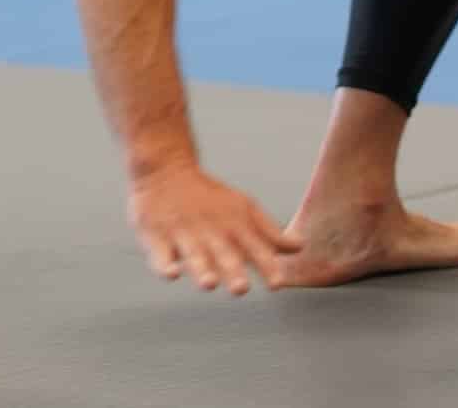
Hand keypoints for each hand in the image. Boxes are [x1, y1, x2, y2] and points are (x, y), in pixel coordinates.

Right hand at [127, 159, 303, 295]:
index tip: (277, 284)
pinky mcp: (157, 236)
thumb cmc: (210, 196)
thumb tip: (300, 248)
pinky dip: (165, 264)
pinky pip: (161, 253)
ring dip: (202, 269)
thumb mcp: (243, 208)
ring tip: (208, 283)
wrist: (166, 169)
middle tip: (241, 289)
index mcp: (234, 224)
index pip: (253, 248)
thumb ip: (269, 232)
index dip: (266, 266)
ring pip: (194, 255)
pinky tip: (172, 273)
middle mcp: (211, 230)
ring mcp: (184, 233)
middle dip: (233, 271)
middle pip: (223, 253)